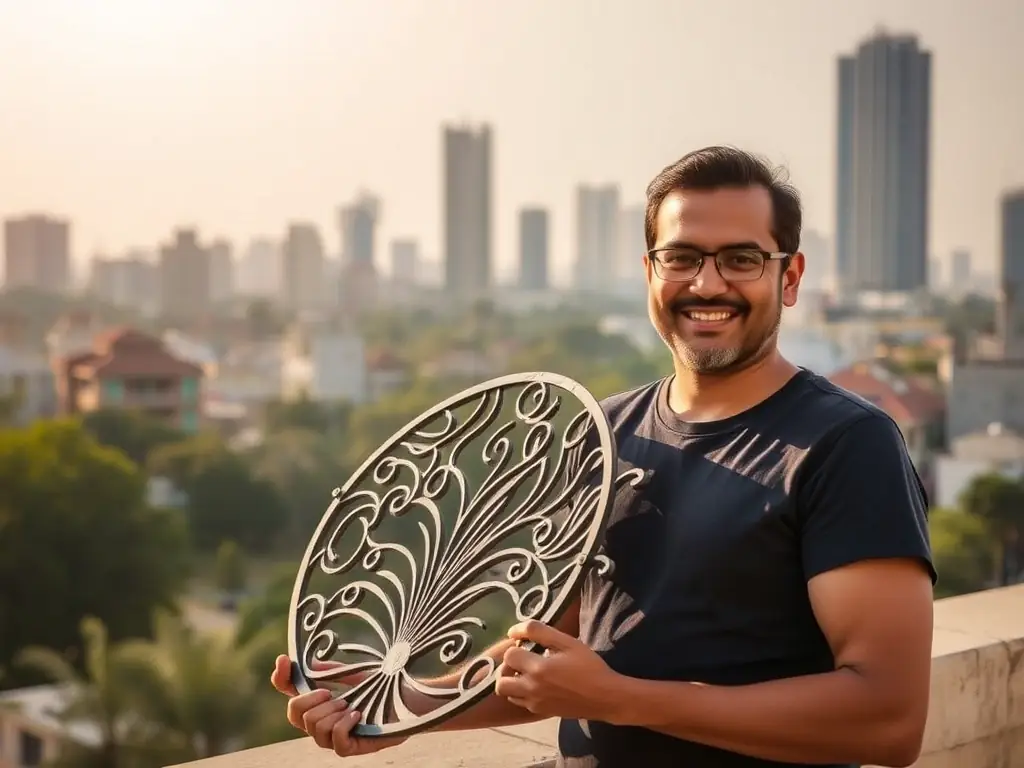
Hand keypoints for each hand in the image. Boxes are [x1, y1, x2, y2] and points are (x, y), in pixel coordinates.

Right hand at [270, 655, 407, 757]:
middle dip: (311, 699)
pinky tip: (357, 715)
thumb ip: (331, 671)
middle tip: (332, 693)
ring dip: (332, 712)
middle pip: (295, 715)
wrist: (411, 702)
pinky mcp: (353, 749)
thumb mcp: (354, 675)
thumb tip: (308, 662)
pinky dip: (344, 725)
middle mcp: (324, 724)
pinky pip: (336, 742)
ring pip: (314, 729)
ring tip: (350, 705)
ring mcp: (337, 739)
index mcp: (320, 705)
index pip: (290, 696)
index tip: (283, 660)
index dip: (281, 679)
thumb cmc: (383, 689)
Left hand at [494, 621, 621, 721]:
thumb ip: (539, 632)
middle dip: (507, 667)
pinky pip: (520, 702)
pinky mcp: (540, 712)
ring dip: (511, 681)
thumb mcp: (567, 642)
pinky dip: (521, 692)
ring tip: (526, 672)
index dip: (516, 645)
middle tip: (522, 659)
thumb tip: (514, 631)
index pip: (509, 655)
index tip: (527, 643)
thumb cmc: (588, 666)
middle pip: (500, 680)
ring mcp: (534, 703)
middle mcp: (532, 689)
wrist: (605, 697)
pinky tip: (536, 684)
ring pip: (507, 694)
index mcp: (538, 669)